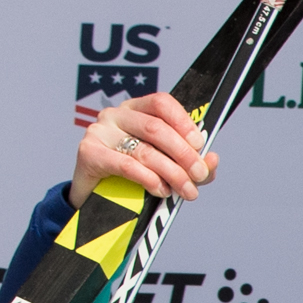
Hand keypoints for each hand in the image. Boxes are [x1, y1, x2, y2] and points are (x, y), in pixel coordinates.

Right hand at [72, 91, 218, 205]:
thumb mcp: (164, 167)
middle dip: (184, 154)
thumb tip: (213, 160)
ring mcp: (99, 132)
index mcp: (135, 110)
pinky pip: (125, 165)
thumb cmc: (131, 179)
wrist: (94, 199)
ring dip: (172, 173)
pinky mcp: (89, 153)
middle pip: (156, 128)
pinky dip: (149, 179)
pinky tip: (161, 190)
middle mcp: (115, 115)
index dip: (183, 122)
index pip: (161, 103)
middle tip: (199, 175)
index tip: (200, 145)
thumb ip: (189, 163)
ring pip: (144, 150)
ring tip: (186, 190)